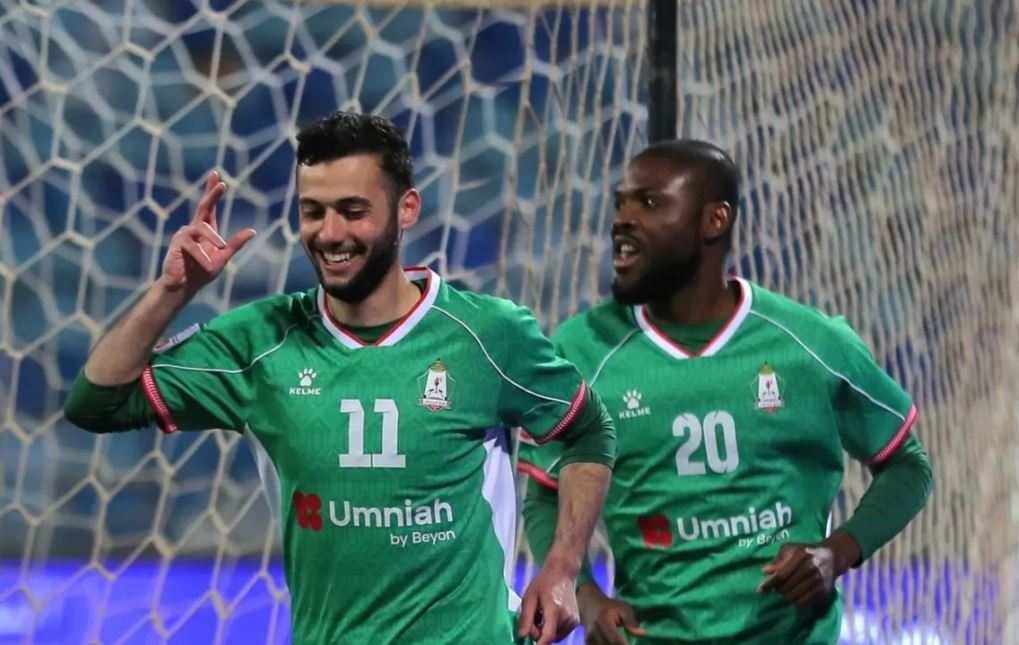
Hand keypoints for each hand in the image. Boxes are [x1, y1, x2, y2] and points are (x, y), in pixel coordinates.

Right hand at [161, 171, 255, 295]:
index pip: (210, 207)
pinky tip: (205, 264)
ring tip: (215, 256)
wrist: (184, 286)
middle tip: (221, 183)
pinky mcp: (177, 242)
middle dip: (213, 194)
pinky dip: (201, 255)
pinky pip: (192, 244)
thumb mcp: (223, 257)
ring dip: (213, 240)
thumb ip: (236, 244)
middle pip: (204, 206)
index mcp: (206, 230)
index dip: (213, 191)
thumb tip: (252, 231)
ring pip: (203, 228)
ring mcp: (185, 233)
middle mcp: (195, 228)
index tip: (217, 175)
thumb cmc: (202, 272)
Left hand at [518, 561, 580, 644]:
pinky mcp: (576, 621)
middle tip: (533, 619)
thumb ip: (525, 617)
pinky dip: (553, 629)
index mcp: (555, 610)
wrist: (563, 572)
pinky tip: (549, 616)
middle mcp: (567, 617)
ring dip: (546, 632)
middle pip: (550, 638)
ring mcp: (574, 620)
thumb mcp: (529, 597)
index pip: (548, 636)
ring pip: (556, 637)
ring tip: (542, 615)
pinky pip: (561, 633)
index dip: (538, 644)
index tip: (529, 644)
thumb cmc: (544, 582)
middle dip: (538, 633)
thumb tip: (521, 636)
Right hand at [578, 584, 646, 644]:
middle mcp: (595, 633)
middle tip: (628, 643)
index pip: (616, 641)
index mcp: (604, 622)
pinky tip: (615, 643)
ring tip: (623, 642)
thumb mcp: (622, 608)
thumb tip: (643, 633)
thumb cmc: (608, 606)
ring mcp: (589, 639)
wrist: (588, 604)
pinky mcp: (588, 643)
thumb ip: (631, 621)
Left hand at [758, 531, 860, 607]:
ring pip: (795, 596)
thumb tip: (765, 571)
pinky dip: (796, 602)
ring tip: (784, 592)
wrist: (832, 557)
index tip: (759, 590)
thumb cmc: (806, 551)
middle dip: (778, 590)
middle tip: (775, 589)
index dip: (769, 584)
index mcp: (800, 556)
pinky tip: (794, 596)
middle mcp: (810, 569)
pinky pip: (805, 602)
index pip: (781, 575)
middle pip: (787, 587)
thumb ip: (778, 559)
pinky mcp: (824, 591)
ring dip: (786, 597)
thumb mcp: (791, 549)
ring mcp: (818, 581)